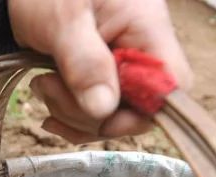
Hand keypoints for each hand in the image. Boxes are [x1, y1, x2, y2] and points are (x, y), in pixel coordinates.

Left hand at [8, 0, 192, 142]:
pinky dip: (68, 115)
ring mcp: (118, 67)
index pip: (172, 85)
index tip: (100, 114)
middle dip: (91, 113)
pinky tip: (48, 99)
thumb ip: (85, 63)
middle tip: (50, 87)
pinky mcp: (97, 78)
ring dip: (71, 112)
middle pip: (138, 109)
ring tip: (43, 83)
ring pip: (111, 116)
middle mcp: (140, 50)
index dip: (143, 111)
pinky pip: (94, 114)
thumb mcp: (63, 22)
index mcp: (147, 27)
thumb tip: (103, 109)